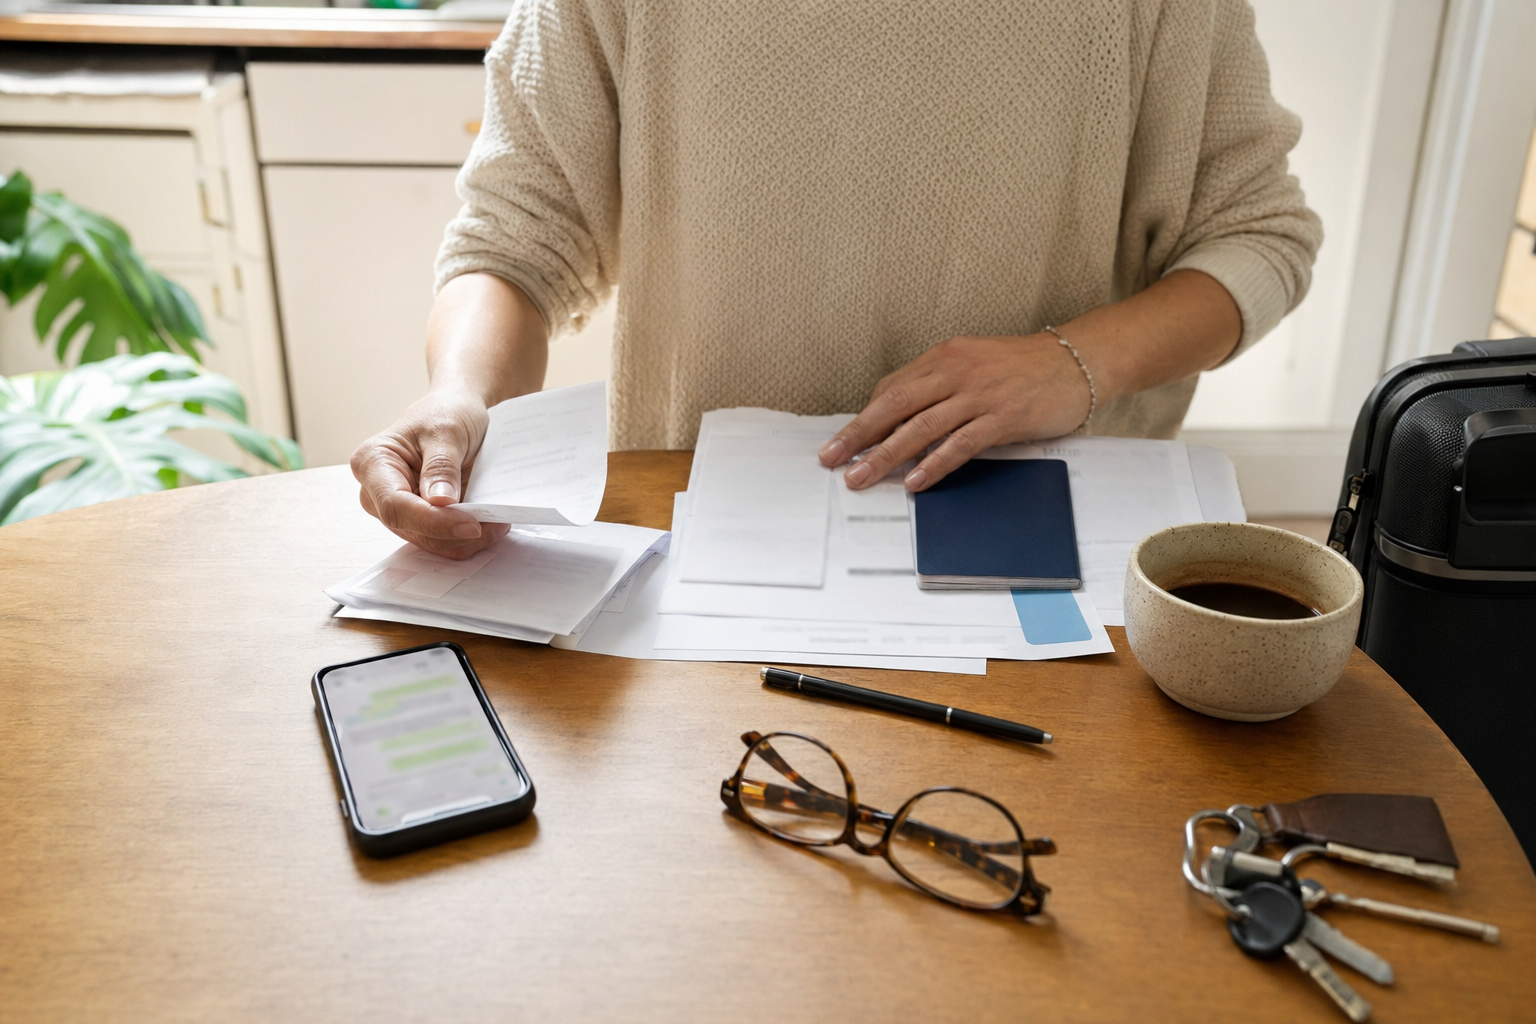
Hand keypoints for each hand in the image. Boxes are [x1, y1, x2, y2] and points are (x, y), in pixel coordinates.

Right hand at [351, 387, 509, 558]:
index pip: (395, 505)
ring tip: (497, 524)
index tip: (470, 524)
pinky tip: (487, 524)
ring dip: (463, 540)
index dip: (432, 522)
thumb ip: (441, 466)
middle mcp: (376, 490)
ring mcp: (397, 507)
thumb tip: (439, 502)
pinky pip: (438, 539)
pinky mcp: (417, 518)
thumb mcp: (448, 431)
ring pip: (426, 540)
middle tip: (495, 525)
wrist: (457, 410)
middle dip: (452, 533)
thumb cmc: (446, 412)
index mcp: (373, 462)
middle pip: (410, 528)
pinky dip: (464, 538)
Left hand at [818, 333, 1091, 490]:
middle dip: (859, 434)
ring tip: (861, 477)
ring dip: (886, 455)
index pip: (893, 388)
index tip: (844, 441)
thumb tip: (902, 415)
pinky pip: (960, 443)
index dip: (866, 417)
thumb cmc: (1023, 367)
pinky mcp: (1002, 417)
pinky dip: (934, 463)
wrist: (1076, 361)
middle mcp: (956, 372)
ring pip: (920, 427)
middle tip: (831, 458)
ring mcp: (979, 394)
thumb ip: (940, 385)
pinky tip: (914, 480)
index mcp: (945, 357)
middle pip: (895, 405)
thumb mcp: (974, 364)